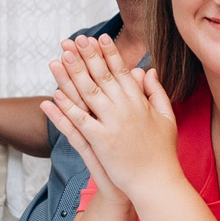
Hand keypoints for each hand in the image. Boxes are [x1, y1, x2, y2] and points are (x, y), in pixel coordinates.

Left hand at [41, 35, 178, 205]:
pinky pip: (79, 122)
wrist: (157, 183)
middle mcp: (125, 109)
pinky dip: (66, 109)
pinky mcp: (101, 142)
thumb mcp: (166, 118)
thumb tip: (148, 70)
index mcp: (139, 102)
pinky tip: (53, 96)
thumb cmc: (163, 152)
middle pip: (101, 77)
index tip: (98, 37)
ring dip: (71, 75)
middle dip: (86, 56)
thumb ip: (156, 92)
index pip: (121, 71)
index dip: (108, 53)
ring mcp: (112, 125)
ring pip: (87, 94)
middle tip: (73, 40)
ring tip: (59, 59)